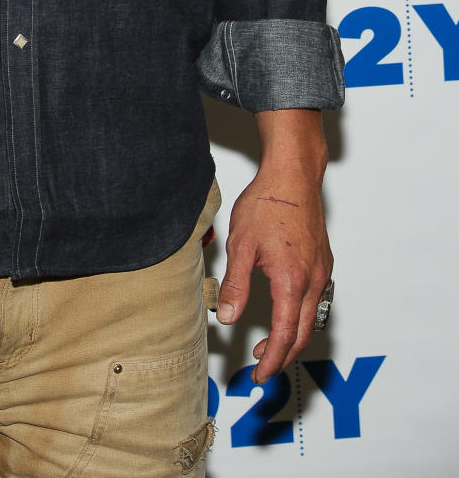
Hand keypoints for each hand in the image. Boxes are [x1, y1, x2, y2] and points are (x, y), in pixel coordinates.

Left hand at [215, 109, 331, 384]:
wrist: (293, 175)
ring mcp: (322, 270)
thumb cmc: (268, 204)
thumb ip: (235, 285)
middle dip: (283, 355)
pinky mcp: (323, 260)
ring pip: (311, 317)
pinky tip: (284, 309)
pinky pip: (315, 298)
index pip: (285, 336)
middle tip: (262, 367)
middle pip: (302, 333)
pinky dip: (300, 315)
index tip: (259, 375)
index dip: (272, 360)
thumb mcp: (241, 246)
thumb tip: (226, 317)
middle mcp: (314, 280)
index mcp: (293, 281)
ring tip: (268, 342)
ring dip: (291, 336)